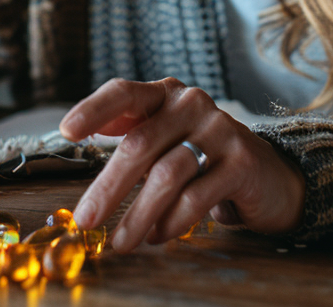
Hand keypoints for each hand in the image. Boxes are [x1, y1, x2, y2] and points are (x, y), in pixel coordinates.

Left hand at [59, 77, 304, 251]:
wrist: (265, 173)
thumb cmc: (201, 154)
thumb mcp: (164, 135)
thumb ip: (128, 128)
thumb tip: (75, 129)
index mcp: (165, 94)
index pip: (124, 92)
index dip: (94, 109)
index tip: (67, 132)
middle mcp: (191, 103)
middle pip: (140, 144)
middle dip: (109, 187)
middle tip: (87, 221)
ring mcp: (219, 129)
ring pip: (167, 174)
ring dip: (139, 214)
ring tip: (123, 241)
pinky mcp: (241, 161)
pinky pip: (196, 197)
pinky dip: (172, 222)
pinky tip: (158, 236)